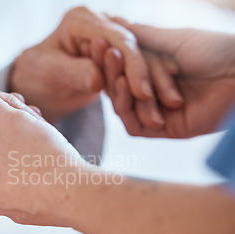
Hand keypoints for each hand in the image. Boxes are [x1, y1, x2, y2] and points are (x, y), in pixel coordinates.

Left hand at [0, 89, 91, 225]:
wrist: (77, 196)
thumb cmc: (41, 160)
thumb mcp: (11, 120)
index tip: (6, 111)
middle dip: (10, 129)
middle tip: (30, 116)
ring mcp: (6, 206)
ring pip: (9, 165)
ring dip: (24, 145)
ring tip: (43, 133)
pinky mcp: (27, 211)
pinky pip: (24, 182)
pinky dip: (33, 167)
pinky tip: (50, 156)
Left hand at [9, 6, 155, 122]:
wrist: (37, 82)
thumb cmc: (36, 74)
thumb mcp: (49, 72)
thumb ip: (73, 72)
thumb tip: (98, 80)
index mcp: (82, 19)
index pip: (116, 39)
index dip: (132, 65)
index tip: (143, 92)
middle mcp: (100, 23)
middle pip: (134, 47)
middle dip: (150, 76)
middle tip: (168, 103)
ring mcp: (110, 37)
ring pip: (141, 59)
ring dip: (154, 85)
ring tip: (167, 110)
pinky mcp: (116, 55)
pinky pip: (135, 71)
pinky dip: (145, 89)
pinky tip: (158, 108)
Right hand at [107, 23, 234, 137]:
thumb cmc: (217, 51)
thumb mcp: (174, 39)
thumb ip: (143, 36)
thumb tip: (116, 23)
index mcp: (158, 72)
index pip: (124, 70)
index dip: (110, 57)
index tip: (98, 41)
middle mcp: (156, 93)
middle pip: (120, 88)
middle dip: (111, 70)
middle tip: (102, 51)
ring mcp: (160, 112)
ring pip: (124, 107)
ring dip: (117, 88)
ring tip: (117, 67)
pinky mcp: (166, 130)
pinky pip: (134, 125)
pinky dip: (126, 107)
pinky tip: (126, 87)